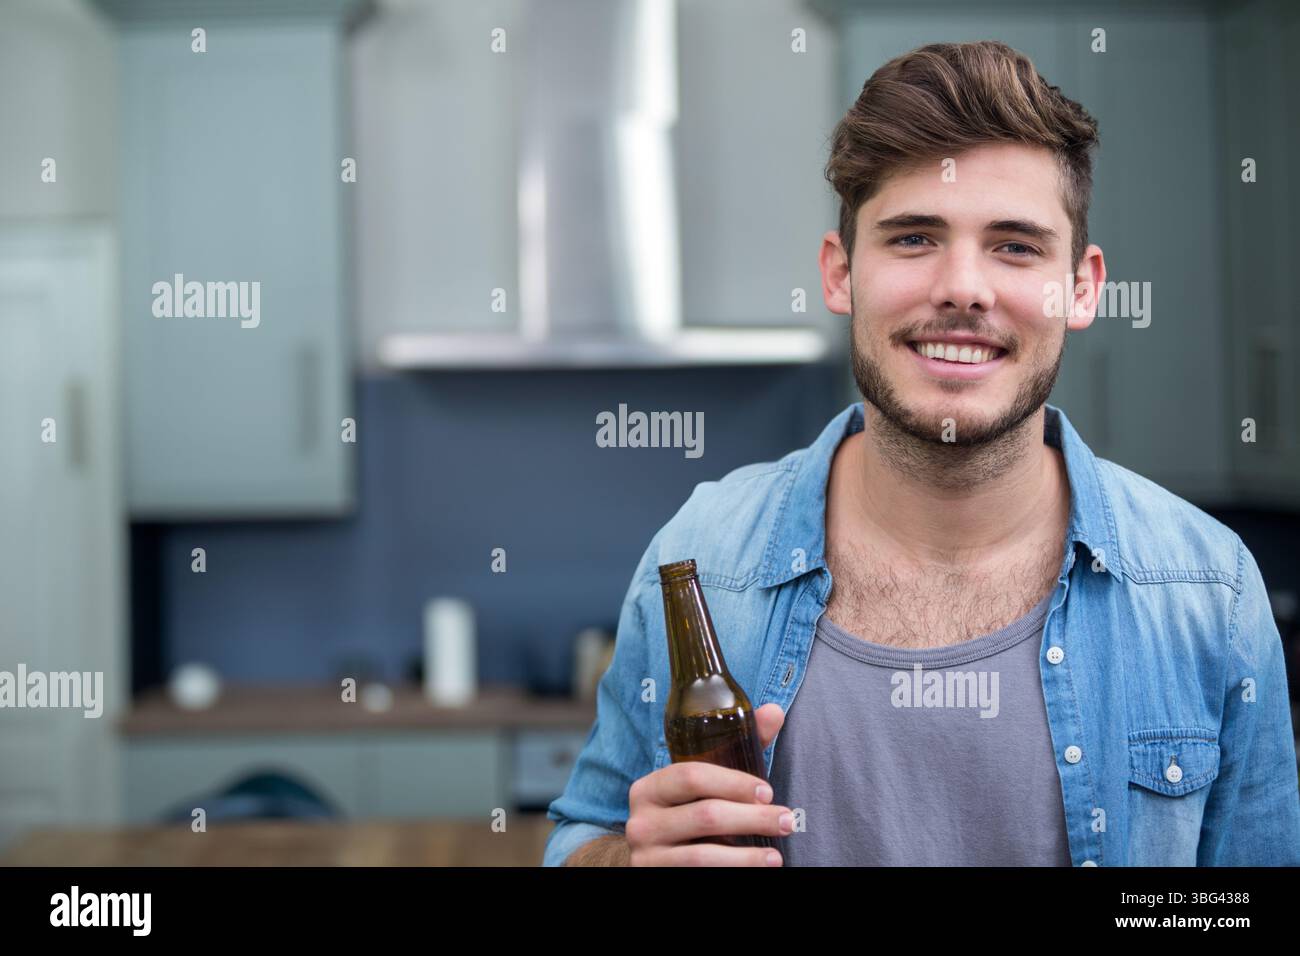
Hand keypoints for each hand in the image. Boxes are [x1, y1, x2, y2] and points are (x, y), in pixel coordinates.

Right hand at [625, 703, 789, 865]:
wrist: (656, 861)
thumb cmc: (688, 814)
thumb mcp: (705, 783)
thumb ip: (738, 747)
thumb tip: (774, 712)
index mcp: (649, 788)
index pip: (691, 776)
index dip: (733, 782)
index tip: (767, 791)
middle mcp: (641, 821)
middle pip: (704, 815)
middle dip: (753, 818)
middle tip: (785, 821)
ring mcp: (646, 855)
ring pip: (703, 855)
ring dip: (748, 856)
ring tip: (777, 857)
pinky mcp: (656, 878)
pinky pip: (699, 875)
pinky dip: (734, 872)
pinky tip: (757, 869)